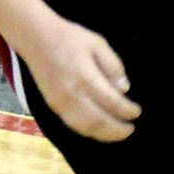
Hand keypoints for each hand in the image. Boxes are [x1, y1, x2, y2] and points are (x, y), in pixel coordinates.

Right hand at [22, 16, 140, 142]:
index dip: (127, 110)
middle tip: (131, 129)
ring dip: (104, 135)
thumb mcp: (98, 43)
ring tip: (118, 134)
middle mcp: (73, 95)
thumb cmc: (69, 37)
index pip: (112, 102)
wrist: (36, 39)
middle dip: (118, 129)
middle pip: (100, 121)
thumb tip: (124, 89)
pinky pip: (74, 125)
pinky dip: (89, 131)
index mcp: (86, 78)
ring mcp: (61, 104)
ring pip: (86, 128)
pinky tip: (99, 130)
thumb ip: (113, 66)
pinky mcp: (53, 106)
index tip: (137, 112)